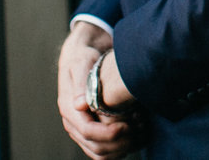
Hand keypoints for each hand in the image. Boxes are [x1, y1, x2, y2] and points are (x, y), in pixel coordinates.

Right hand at [57, 23, 144, 157]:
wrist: (81, 57)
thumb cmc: (84, 57)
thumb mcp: (82, 63)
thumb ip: (81, 82)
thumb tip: (79, 105)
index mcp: (68, 108)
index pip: (88, 132)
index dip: (109, 133)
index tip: (128, 125)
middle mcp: (73, 123)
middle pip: (95, 147)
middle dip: (119, 143)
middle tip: (140, 130)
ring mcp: (81, 129)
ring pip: (100, 153)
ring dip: (121, 149)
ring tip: (140, 134)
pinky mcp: (91, 131)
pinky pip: (103, 151)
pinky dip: (120, 149)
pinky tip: (135, 136)